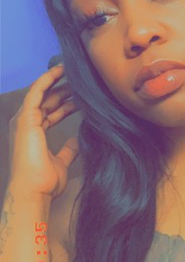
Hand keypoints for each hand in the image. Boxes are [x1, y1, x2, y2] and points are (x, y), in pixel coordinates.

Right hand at [8, 64, 79, 198]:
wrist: (34, 191)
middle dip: (65, 91)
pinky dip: (46, 79)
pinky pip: (36, 92)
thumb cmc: (44, 182)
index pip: (51, 113)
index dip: (65, 103)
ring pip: (43, 94)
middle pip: (48, 102)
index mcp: (35, 134)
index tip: (81, 96)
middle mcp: (28, 125)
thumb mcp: (61, 163)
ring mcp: (25, 120)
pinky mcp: (25, 118)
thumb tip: (76, 142)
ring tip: (74, 72)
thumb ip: (68, 150)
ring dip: (58, 82)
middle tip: (83, 83)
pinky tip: (59, 70)